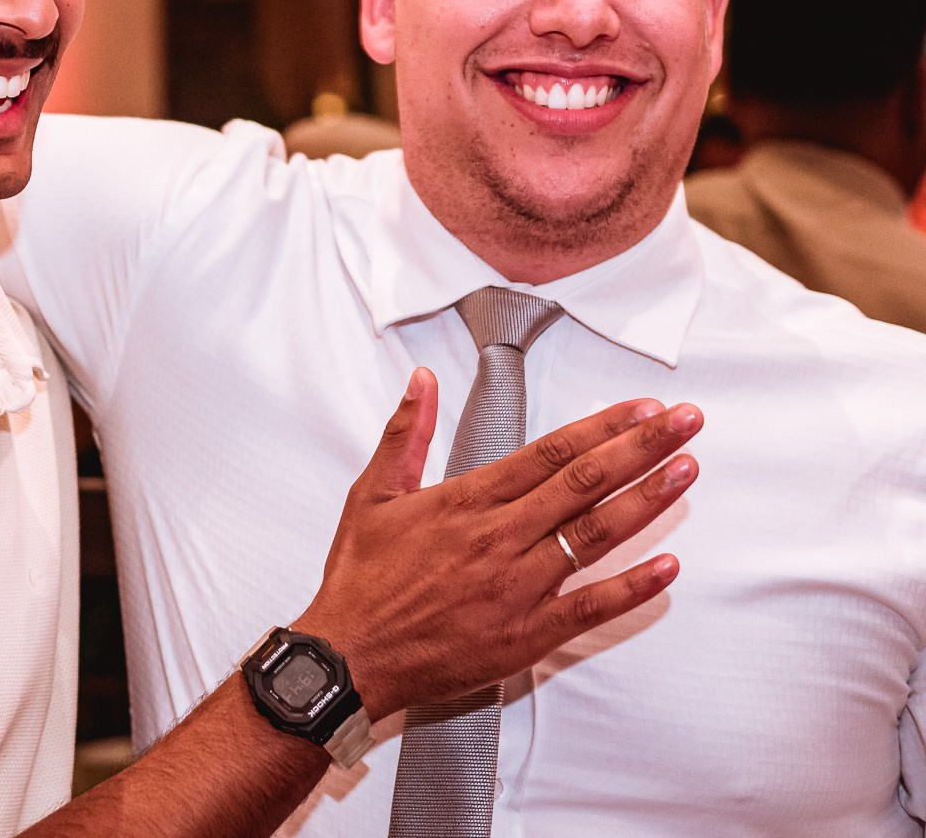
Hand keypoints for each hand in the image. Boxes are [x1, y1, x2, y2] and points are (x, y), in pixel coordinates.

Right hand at [294, 369, 700, 718]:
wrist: (350, 654)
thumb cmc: (361, 578)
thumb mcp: (371, 494)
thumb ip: (405, 434)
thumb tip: (422, 380)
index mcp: (466, 501)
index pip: (549, 452)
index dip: (602, 426)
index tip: (642, 407)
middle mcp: (499, 537)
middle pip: (584, 483)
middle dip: (642, 448)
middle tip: (686, 421)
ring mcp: (516, 586)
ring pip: (595, 535)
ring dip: (647, 501)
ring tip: (686, 470)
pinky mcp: (524, 633)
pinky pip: (589, 607)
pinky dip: (631, 588)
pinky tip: (667, 567)